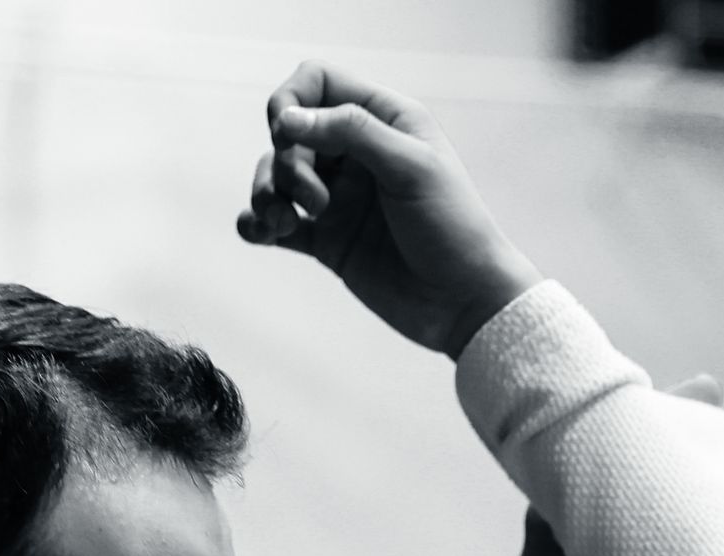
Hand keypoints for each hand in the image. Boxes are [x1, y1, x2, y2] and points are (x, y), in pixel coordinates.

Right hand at [238, 61, 540, 357]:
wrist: (466, 303)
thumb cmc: (453, 229)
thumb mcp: (411, 167)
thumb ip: (352, 132)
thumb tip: (287, 119)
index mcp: (383, 121)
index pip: (317, 84)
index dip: (292, 101)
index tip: (286, 133)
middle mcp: (357, 155)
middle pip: (291, 134)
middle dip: (287, 164)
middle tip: (317, 203)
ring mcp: (340, 199)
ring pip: (278, 177)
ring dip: (266, 193)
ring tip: (280, 224)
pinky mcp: (329, 242)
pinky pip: (278, 224)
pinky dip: (257, 225)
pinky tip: (258, 233)